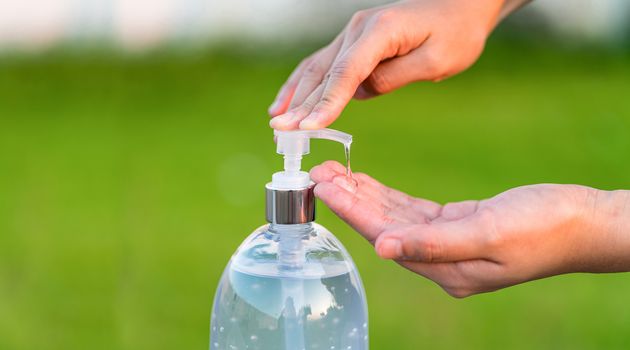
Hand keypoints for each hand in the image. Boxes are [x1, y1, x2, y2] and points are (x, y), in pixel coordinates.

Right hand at [269, 0, 508, 129]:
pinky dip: (301, 83)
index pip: (347, 72)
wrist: (461, 7)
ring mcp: (353, 32)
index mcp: (381, 30)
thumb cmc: (456, 34)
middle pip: (324, 71)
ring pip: (316, 67)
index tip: (308, 128)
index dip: (326, 102)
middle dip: (301, 104)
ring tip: (276, 120)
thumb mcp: (436, 61)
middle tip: (280, 133)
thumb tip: (358, 93)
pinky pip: (321, 63)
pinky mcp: (353, 40)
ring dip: (295, 95)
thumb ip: (393, 77)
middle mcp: (359, 28)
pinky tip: (286, 100)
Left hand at [310, 161, 629, 296]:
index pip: (383, 236)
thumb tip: (381, 248)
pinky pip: (410, 210)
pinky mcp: (455, 224)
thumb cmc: (544, 228)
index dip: (351, 210)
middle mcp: (439, 260)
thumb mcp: (489, 234)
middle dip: (349, 198)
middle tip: (317, 172)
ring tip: (332, 172)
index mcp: (445, 270)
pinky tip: (365, 182)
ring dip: (363, 193)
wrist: (583, 222)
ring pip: (393, 216)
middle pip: (381, 226)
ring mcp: (446, 242)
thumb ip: (432, 244)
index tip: (322, 186)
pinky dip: (386, 194)